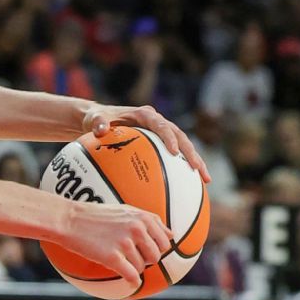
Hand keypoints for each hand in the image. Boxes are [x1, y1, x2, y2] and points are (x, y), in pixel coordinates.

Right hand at [59, 201, 173, 284]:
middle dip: (144, 258)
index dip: (154, 247)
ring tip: (118, 258)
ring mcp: (125, 243)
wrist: (68, 219)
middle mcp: (136, 229)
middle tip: (127, 254)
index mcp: (142, 217)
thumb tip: (172, 235)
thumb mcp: (125, 211)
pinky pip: (132, 277)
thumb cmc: (95, 215)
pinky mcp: (113, 257)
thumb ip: (150, 221)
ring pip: (142, 267)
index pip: (165, 241)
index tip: (140, 246)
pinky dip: (132, 281)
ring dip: (132, 267)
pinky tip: (127, 280)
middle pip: (155, 256)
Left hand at [82, 104, 210, 182]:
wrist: (99, 119)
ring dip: (195, 160)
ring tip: (206, 179)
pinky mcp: (161, 142)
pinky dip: (185, 167)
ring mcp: (161, 132)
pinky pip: (177, 155)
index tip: (174, 152)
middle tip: (198, 169)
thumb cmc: (96, 119)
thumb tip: (100, 130)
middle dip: (191, 152)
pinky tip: (193, 185)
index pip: (161, 125)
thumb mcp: (94, 119)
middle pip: (180, 136)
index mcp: (144, 114)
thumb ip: (97, 122)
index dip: (169, 138)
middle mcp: (157, 121)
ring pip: (184, 145)